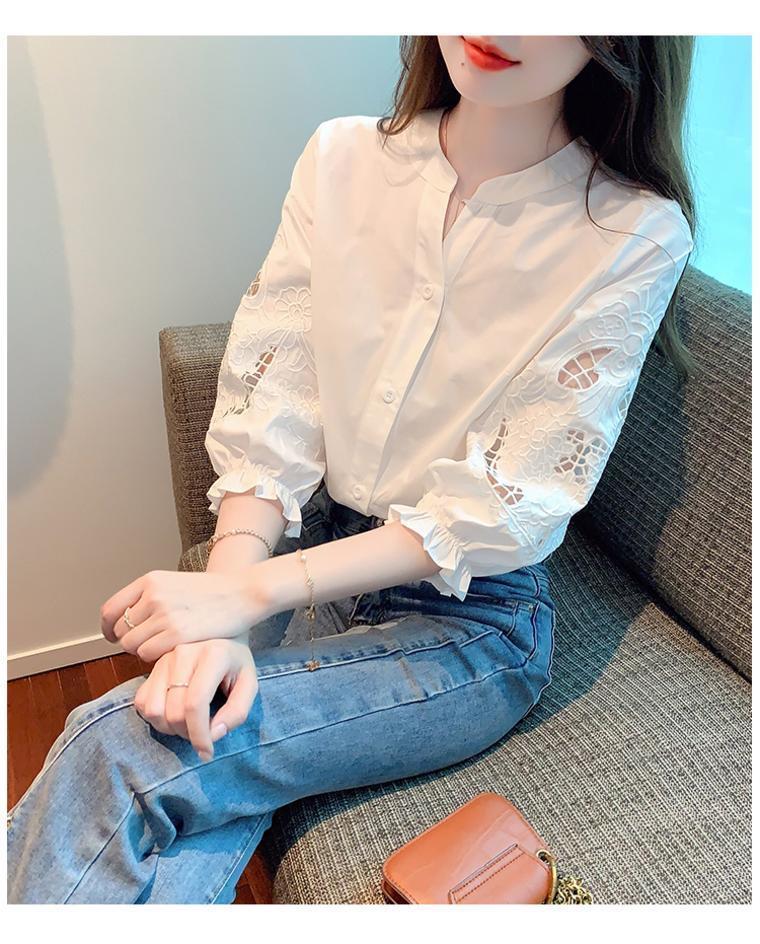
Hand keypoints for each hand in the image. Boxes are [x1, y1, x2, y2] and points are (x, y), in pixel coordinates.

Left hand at [100, 569, 266, 662]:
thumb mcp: (175, 584)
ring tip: (164, 646)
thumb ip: (151, 598)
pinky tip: (172, 650)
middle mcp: (153, 595)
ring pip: (132, 645)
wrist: (242, 593)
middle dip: (130, 641)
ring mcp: (164, 614)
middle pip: (121, 630)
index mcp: (150, 581)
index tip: (115, 636)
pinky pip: (148, 654)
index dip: (110, 628)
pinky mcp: (176, 634)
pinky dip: (156, 657)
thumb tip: (128, 620)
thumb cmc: (212, 593)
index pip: (111, 609)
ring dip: (144, 650)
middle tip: (149, 644)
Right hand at [133, 637, 257, 761]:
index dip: (199, 735)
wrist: (221, 635)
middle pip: (174, 711)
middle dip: (187, 734)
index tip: (206, 753)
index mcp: (213, 654)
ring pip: (153, 709)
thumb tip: (213, 734)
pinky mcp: (152, 666)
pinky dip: (155, 718)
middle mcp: (184, 652)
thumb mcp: (249, 684)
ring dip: (168, 728)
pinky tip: (172, 714)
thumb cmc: (236, 663)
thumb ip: (237, 711)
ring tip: (187, 725)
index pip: (196, 704)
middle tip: (201, 735)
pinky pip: (142, 702)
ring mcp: (164, 658)